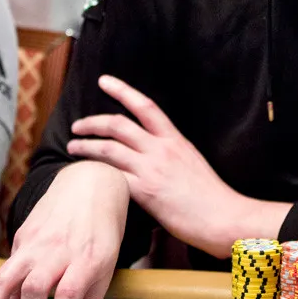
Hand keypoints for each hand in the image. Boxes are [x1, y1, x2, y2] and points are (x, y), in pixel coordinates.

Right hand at [0, 161, 128, 298]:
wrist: (89, 182)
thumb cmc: (103, 226)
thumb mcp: (108, 263)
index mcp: (86, 255)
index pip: (69, 295)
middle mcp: (58, 248)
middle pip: (34, 290)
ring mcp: (36, 241)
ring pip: (6, 278)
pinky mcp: (22, 236)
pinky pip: (6, 270)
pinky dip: (1, 298)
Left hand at [68, 76, 290, 258]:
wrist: (224, 217)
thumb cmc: (211, 196)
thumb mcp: (191, 162)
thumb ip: (169, 153)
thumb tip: (149, 152)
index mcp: (175, 139)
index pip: (145, 105)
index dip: (122, 90)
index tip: (104, 81)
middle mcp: (161, 149)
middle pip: (118, 125)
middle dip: (92, 122)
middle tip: (77, 126)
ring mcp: (152, 169)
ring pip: (109, 149)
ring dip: (86, 147)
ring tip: (73, 148)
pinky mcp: (146, 192)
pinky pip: (113, 178)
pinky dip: (95, 176)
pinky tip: (85, 178)